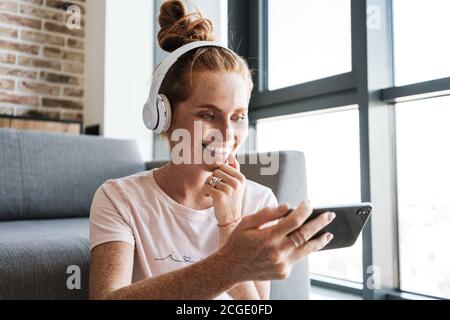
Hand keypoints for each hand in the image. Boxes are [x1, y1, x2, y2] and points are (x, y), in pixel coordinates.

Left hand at [202, 154, 245, 225]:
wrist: (231, 219)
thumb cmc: (232, 200)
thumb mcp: (237, 184)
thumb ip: (235, 169)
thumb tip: (231, 154)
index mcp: (241, 178)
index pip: (223, 165)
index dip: (217, 172)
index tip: (218, 181)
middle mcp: (237, 182)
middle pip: (216, 171)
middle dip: (212, 179)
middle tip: (215, 188)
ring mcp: (229, 189)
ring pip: (210, 178)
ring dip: (208, 186)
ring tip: (213, 193)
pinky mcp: (220, 196)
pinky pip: (207, 187)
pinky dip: (206, 192)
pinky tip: (211, 197)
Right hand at [217, 201, 334, 281]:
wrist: (230, 268)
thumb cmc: (237, 242)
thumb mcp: (247, 222)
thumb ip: (267, 213)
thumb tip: (288, 206)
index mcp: (268, 237)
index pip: (294, 220)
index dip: (304, 210)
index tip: (308, 203)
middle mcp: (277, 252)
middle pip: (305, 234)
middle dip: (320, 222)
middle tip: (330, 215)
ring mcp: (282, 264)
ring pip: (307, 250)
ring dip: (319, 240)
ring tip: (328, 234)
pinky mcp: (283, 272)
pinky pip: (296, 258)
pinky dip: (300, 250)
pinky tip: (303, 244)